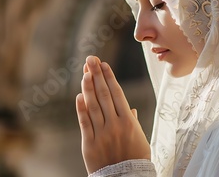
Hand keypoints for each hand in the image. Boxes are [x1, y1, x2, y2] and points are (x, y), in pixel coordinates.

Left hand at [76, 55, 150, 173]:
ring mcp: (101, 134)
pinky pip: (84, 123)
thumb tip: (130, 109)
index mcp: (129, 122)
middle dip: (97, 74)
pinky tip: (79, 95)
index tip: (103, 64)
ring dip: (88, 87)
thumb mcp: (140, 139)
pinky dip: (81, 108)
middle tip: (91, 59)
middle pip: (104, 95)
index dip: (109, 77)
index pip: (117, 93)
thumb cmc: (136, 160)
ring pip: (93, 106)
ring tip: (84, 72)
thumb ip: (133, 122)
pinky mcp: (89, 144)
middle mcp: (115, 125)